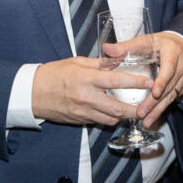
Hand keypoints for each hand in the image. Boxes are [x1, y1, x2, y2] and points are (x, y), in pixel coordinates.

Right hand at [32, 56, 153, 126]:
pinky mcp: (79, 120)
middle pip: (118, 108)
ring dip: (123, 116)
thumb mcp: (77, 62)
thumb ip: (98, 64)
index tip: (150, 82)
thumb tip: (116, 60)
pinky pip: (99, 121)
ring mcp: (83, 112)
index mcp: (87, 78)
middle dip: (135, 109)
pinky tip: (114, 112)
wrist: (32, 93)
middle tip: (147, 106)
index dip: (135, 83)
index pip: (116, 81)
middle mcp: (86, 97)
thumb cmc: (54, 73)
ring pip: (111, 119)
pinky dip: (109, 118)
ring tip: (133, 110)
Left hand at [136, 32, 182, 130]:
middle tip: (141, 113)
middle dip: (155, 102)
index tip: (154, 92)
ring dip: (158, 110)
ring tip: (146, 121)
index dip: (162, 81)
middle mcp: (182, 66)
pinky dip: (162, 109)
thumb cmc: (162, 43)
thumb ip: (127, 46)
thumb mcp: (146, 41)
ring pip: (171, 96)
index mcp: (172, 53)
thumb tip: (107, 49)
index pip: (169, 68)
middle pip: (169, 87)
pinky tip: (152, 117)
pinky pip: (173, 99)